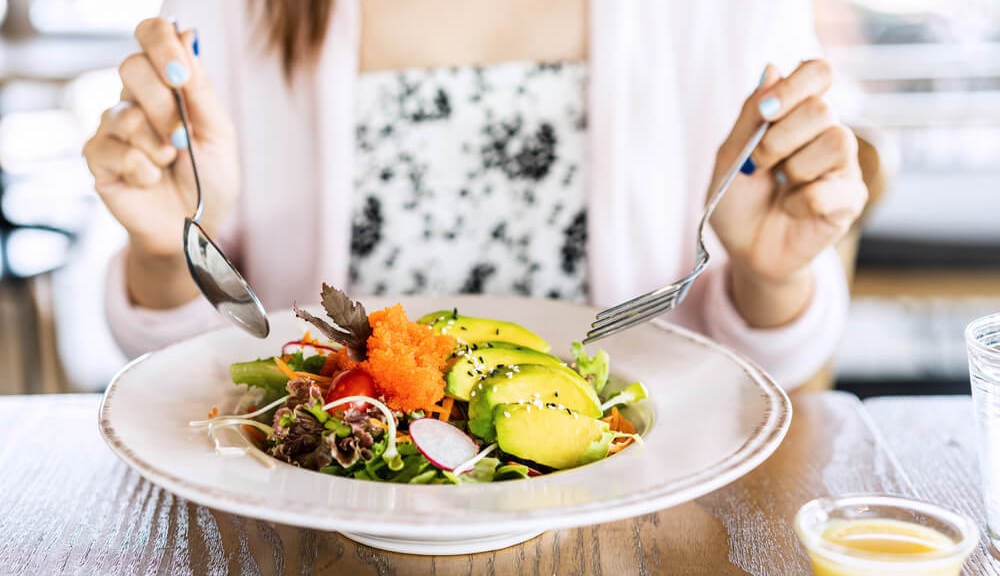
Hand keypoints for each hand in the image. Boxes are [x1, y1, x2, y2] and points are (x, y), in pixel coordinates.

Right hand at [83, 18, 238, 259]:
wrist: (194, 228)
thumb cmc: (210, 180)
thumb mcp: (218, 133)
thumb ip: (200, 88)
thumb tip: (187, 33)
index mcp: (167, 83)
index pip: (150, 35)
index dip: (161, 43)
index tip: (181, 75)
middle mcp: (135, 97)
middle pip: (130, 68)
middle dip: (164, 106)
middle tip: (183, 139)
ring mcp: (112, 126)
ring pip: (123, 113)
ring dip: (157, 145)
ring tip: (171, 163)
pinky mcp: (97, 156)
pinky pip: (114, 150)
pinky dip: (142, 170)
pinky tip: (151, 181)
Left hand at [709, 60, 867, 326]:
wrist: (745, 250)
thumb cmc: (737, 202)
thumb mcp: (730, 156)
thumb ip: (750, 115)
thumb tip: (772, 68)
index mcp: (797, 114)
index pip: (817, 73)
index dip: (795, 85)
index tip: (765, 111)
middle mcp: (826, 133)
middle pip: (823, 109)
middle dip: (779, 139)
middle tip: (760, 164)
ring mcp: (843, 166)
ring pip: (838, 140)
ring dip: (795, 167)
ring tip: (781, 185)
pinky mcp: (851, 200)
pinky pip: (832, 189)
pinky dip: (802, 201)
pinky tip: (792, 208)